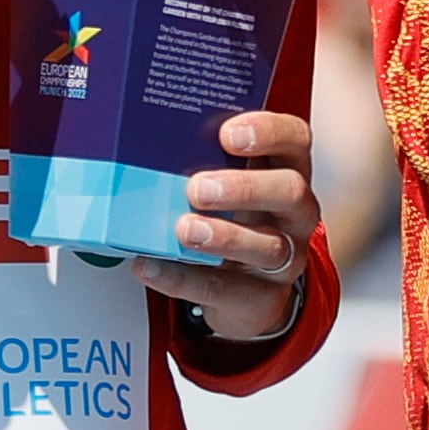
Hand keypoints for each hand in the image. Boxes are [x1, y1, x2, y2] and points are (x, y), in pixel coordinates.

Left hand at [138, 110, 318, 343]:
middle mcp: (295, 212)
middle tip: (198, 189)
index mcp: (285, 170)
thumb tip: (133, 139)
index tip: (229, 134)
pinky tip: (151, 267)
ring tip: (185, 230)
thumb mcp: (224, 184)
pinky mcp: (263, 297)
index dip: (269, 132)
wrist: (246, 290)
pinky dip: (184, 279)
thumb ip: (197, 162)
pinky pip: (228, 289)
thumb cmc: (229, 220)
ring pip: (270, 246)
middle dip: (245, 188)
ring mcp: (286, 256)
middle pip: (290, 191)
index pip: (295, 139)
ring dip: (226, 237)